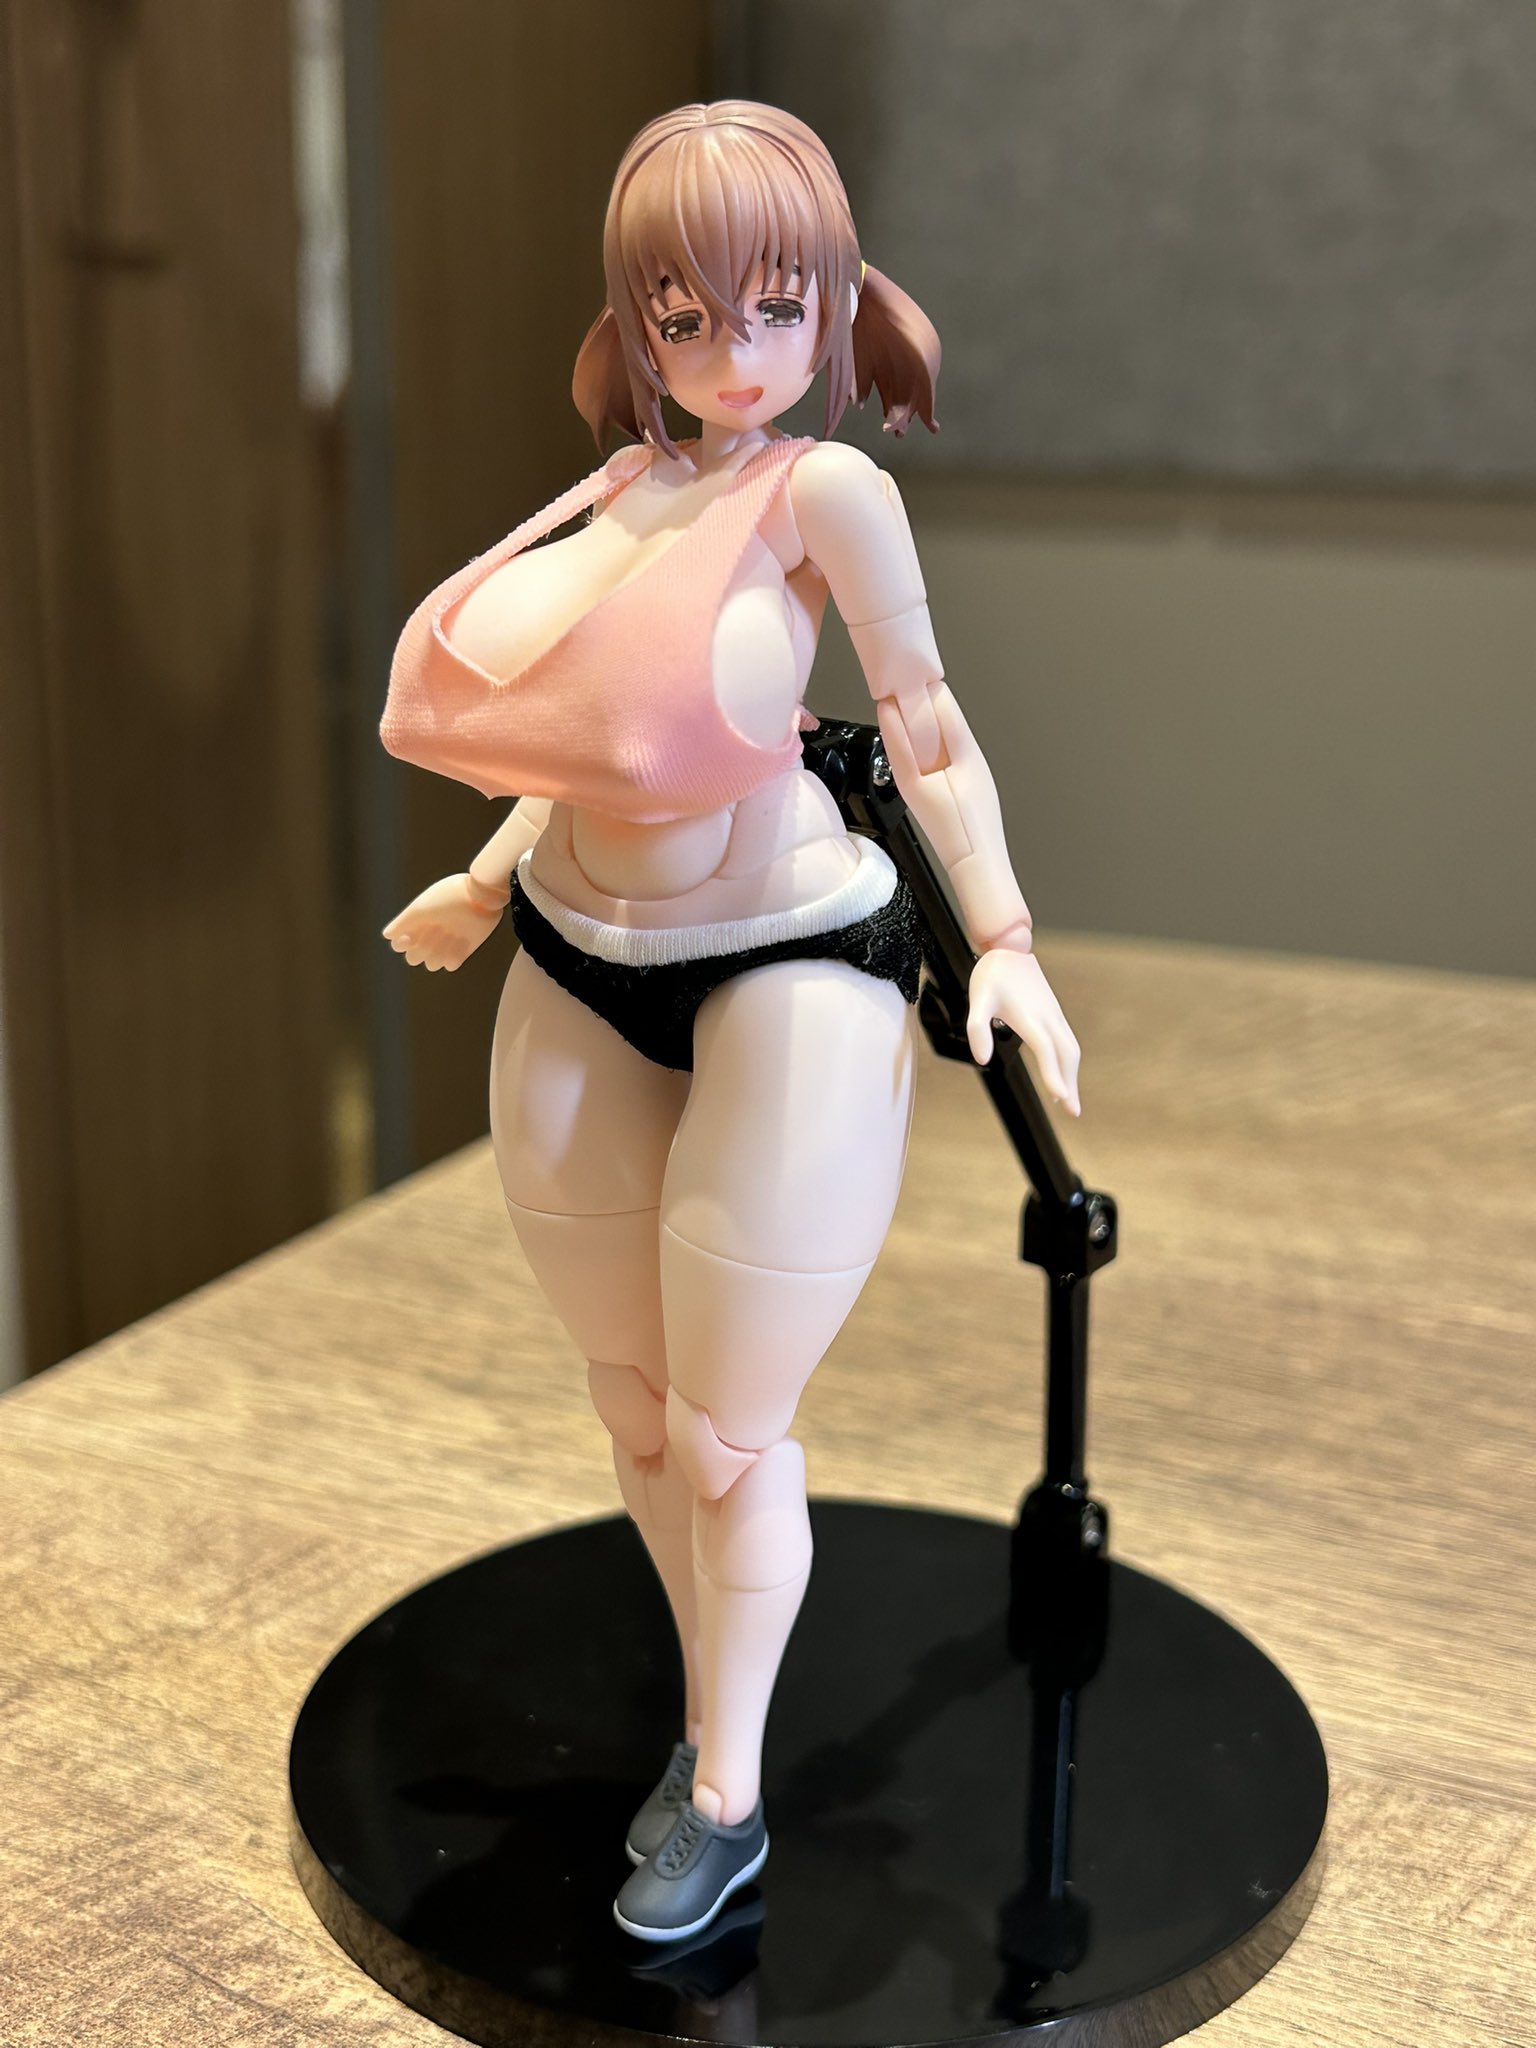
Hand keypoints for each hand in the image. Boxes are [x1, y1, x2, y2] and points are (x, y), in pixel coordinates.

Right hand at [383, 873, 504, 971]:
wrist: (481, 896)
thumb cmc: (448, 897)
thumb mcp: (420, 908)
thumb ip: (402, 922)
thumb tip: (387, 936)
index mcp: (419, 922)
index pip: (400, 944)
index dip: (401, 944)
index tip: (408, 936)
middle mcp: (431, 934)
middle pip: (413, 957)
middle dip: (418, 951)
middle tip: (432, 935)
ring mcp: (447, 943)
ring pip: (431, 964)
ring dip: (435, 954)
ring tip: (448, 936)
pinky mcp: (464, 950)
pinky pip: (450, 966)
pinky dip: (452, 958)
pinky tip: (460, 942)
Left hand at [966, 948, 1081, 1115]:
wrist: (1010, 948)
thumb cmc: (992, 975)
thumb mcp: (977, 1000)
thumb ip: (977, 1029)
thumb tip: (983, 1059)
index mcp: (1030, 1016)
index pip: (1045, 1049)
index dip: (1053, 1073)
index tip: (1060, 1096)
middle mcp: (1048, 1016)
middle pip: (1067, 1054)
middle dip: (1070, 1083)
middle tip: (1072, 1111)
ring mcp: (1054, 1014)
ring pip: (1071, 1048)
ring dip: (1072, 1074)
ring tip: (1069, 1101)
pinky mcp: (1055, 1013)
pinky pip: (1067, 1041)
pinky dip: (1069, 1061)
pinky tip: (1063, 1073)